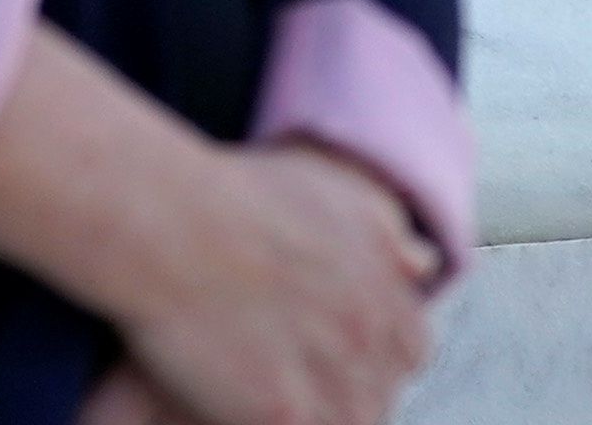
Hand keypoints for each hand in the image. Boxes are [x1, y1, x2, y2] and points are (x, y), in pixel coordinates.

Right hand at [0, 43, 435, 424]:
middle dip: (345, 384)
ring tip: (266, 381)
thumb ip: (385, 231)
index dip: (367, 349)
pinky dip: (276, 419)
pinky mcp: (286, 415)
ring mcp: (334, 381)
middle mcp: (374, 336)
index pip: (407, 347)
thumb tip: (424, 264)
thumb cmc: (232, 191)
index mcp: (388, 286)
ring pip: (348, 419)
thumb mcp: (333, 189)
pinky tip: (243, 405)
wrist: (166, 216)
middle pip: (378, 390)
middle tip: (291, 363)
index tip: (329, 342)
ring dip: (317, 407)